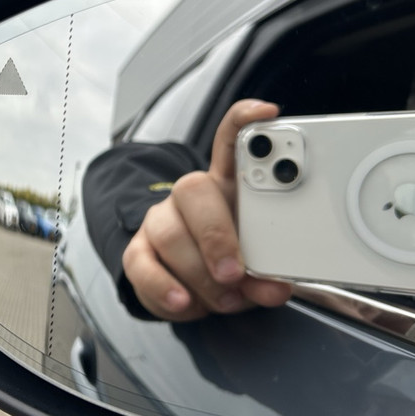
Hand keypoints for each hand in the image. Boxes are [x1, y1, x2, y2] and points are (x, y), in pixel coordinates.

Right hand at [122, 99, 293, 320]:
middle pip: (193, 191)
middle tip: (237, 272)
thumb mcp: (258, 265)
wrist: (192, 284)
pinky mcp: (138, 250)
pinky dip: (163, 288)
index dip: (245, 121)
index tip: (268, 113)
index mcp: (228, 186)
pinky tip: (184, 302)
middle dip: (216, 237)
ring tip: (226, 299)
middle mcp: (191, 196)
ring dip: (199, 274)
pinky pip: (141, 264)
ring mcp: (160, 220)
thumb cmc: (233, 261)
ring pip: (169, 234)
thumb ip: (268, 274)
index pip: (231, 140)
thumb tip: (275, 287)